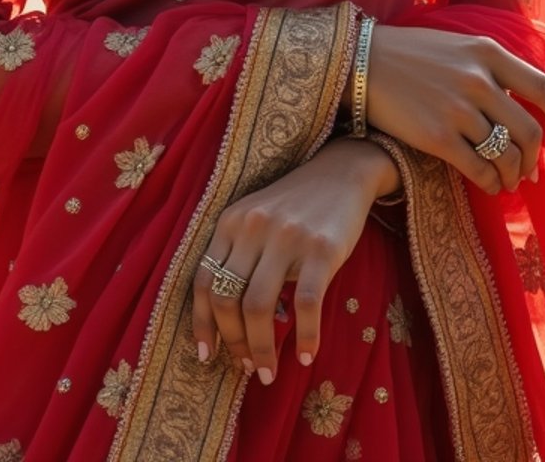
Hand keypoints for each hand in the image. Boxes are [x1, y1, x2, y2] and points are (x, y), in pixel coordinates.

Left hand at [191, 137, 398, 382]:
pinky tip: (305, 355)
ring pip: (260, 307)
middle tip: (247, 368)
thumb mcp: (255, 219)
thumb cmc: (296, 206)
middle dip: (234, 343)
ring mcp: (286, 237)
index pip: (204, 281)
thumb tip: (230, 324)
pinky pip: (306, 304)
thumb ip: (239, 256)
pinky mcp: (321, 248)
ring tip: (270, 373)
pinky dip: (304, 336)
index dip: (202, 323)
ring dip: (262, 349)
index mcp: (230, 222)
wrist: (341, 173)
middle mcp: (252, 227)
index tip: (206, 355)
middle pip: (228, 299)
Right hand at [365, 26, 544, 194]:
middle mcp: (478, 79)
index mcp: (487, 52)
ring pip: (506, 154)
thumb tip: (522, 103)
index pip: (542, 87)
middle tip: (531, 171)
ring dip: (513, 175)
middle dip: (535, 158)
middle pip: (529, 130)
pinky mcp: (438, 136)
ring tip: (507, 181)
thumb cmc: (411, 53)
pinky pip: (479, 169)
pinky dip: (490, 183)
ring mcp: (458, 109)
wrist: (361, 62)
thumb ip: (490, 67)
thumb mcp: (457, 44)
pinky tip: (488, 185)